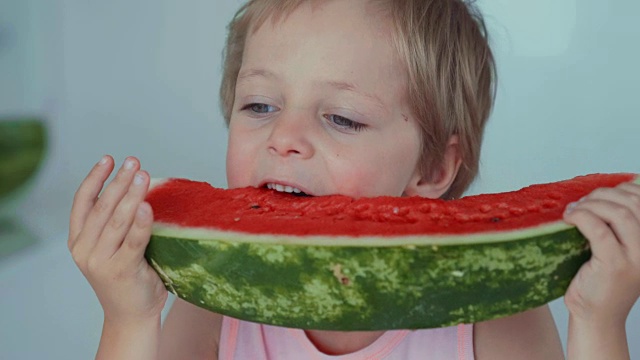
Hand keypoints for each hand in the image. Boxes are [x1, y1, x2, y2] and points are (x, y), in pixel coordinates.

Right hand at [69, 155, 166, 323]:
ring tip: (144, 175)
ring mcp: (101, 261)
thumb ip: (116, 223)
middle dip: (119, 181)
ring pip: (117, 220)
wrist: (131, 314)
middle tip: (134, 162)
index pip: (83, 202)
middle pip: (102, 207)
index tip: (109, 159)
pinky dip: (140, 222)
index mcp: (78, 241)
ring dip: (131, 194)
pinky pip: (133, 240)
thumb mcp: (113, 247)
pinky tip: (147, 205)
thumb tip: (139, 186)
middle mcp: (84, 249)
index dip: (95, 178)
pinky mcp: (121, 269)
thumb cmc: (129, 276)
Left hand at [563, 181, 639, 324]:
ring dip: (591, 204)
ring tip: (573, 210)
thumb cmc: (600, 282)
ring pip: (619, 213)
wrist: (597, 317)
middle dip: (602, 195)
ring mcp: (636, 257)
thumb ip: (616, 226)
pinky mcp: (615, 265)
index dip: (621, 189)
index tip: (599, 194)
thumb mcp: (617, 250)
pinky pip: (598, 229)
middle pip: (633, 204)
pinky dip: (582, 217)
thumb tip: (601, 195)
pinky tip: (569, 218)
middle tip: (580, 203)